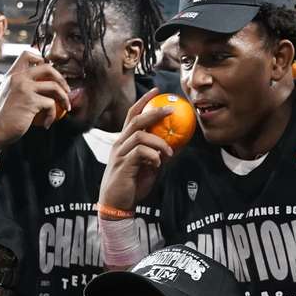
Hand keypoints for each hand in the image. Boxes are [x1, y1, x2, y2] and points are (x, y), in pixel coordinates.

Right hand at [0, 51, 70, 147]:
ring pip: (54, 86)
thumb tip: (46, 82)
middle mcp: (19, 78)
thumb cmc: (7, 115)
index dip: (42, 60)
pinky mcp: (31, 101)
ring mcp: (25, 88)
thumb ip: (24, 85)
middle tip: (66, 90)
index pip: (27, 54)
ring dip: (64, 98)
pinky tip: (48, 122)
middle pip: (47, 67)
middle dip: (61, 79)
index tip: (50, 74)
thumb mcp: (12, 93)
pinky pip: (51, 104)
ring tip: (65, 107)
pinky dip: (53, 115)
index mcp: (13, 74)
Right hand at [97, 88, 173, 211]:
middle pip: (136, 120)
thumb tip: (178, 146)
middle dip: (154, 112)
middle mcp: (120, 143)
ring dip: (159, 142)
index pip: (133, 115)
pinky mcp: (123, 164)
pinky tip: (158, 164)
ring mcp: (120, 153)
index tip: (157, 92)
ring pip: (140, 135)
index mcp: (125, 140)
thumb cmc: (132, 184)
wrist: (117, 203)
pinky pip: (140, 152)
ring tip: (169, 152)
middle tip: (170, 109)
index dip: (144, 101)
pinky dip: (153, 156)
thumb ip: (159, 154)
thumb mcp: (150, 166)